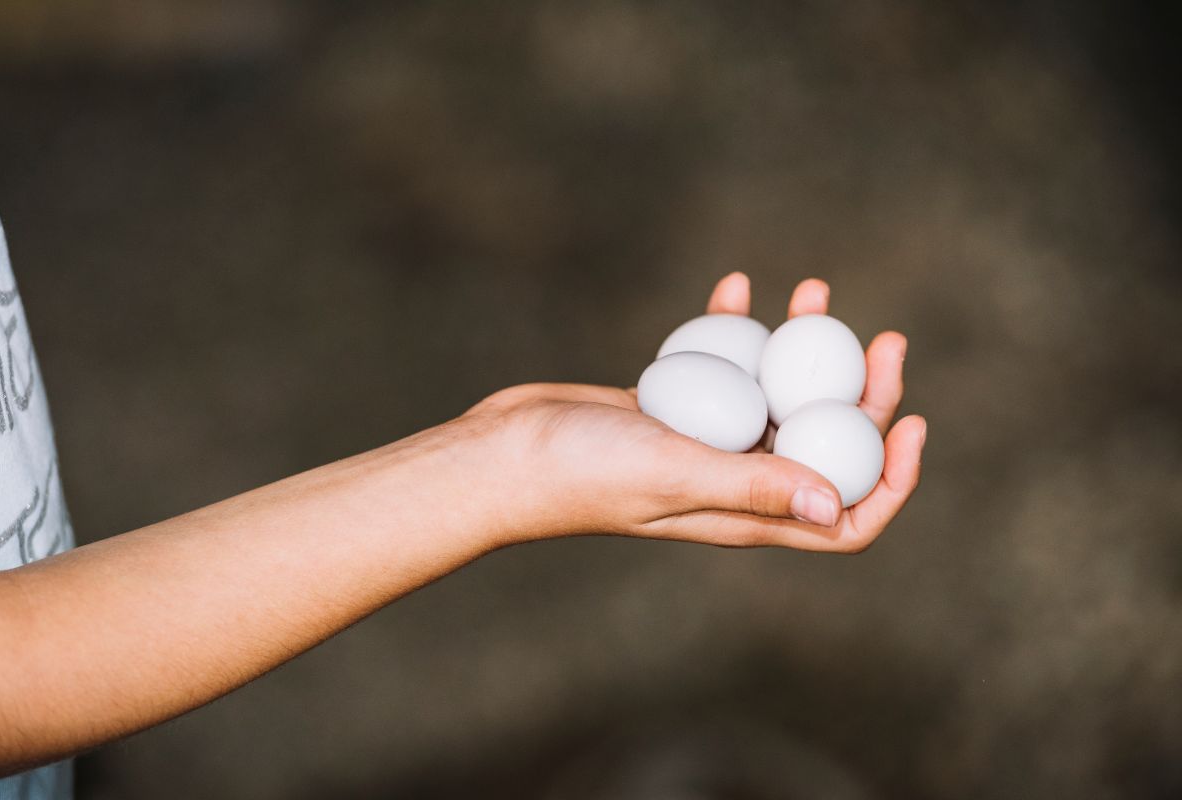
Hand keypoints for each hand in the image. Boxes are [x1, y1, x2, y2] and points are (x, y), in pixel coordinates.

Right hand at [463, 274, 924, 552]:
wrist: (503, 454)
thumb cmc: (581, 474)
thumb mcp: (673, 473)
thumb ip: (751, 487)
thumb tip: (839, 505)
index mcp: (748, 512)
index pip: (845, 517)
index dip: (892, 479)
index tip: (911, 420)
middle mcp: (736, 479)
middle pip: (825, 442)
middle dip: (864, 393)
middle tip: (883, 337)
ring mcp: (704, 438)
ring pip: (777, 394)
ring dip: (805, 347)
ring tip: (814, 291)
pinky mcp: (671, 405)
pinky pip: (721, 364)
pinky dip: (734, 328)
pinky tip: (734, 286)